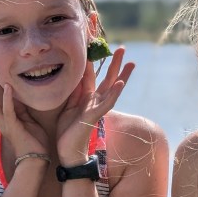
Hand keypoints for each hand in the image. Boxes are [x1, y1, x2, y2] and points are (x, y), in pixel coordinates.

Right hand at [0, 72, 46, 157]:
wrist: (37, 159)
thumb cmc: (33, 140)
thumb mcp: (26, 119)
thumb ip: (19, 107)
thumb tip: (17, 92)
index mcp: (1, 120)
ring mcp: (5, 125)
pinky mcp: (13, 127)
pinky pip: (7, 111)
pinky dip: (6, 98)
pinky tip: (8, 86)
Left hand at [56, 47, 133, 162]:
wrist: (67, 151)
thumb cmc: (67, 130)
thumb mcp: (68, 105)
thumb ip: (73, 91)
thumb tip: (76, 74)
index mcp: (87, 96)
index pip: (93, 74)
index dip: (95, 59)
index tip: (96, 45)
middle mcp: (95, 100)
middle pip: (108, 77)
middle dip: (115, 63)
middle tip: (123, 47)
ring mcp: (97, 108)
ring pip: (112, 88)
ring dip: (122, 75)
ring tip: (131, 62)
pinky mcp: (94, 116)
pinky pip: (107, 103)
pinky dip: (114, 93)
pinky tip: (120, 83)